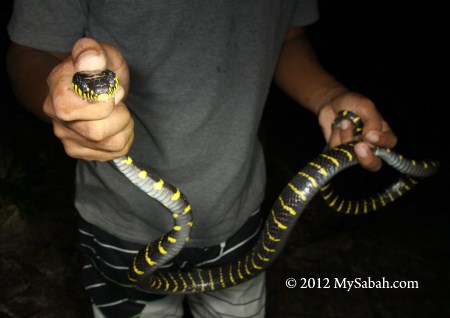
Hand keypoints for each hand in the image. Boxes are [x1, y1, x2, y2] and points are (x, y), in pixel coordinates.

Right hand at [43, 37, 132, 160]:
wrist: (90, 86)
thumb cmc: (95, 69)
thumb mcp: (97, 52)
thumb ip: (92, 52)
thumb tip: (91, 60)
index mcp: (56, 93)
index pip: (72, 110)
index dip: (102, 101)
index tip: (112, 89)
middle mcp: (57, 120)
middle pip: (96, 132)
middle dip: (119, 115)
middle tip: (118, 100)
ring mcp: (68, 139)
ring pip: (112, 143)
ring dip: (125, 125)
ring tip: (118, 110)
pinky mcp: (83, 152)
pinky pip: (116, 150)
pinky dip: (125, 136)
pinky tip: (116, 123)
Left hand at [317, 91, 396, 170]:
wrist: (331, 103)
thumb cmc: (353, 103)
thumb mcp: (365, 106)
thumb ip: (372, 121)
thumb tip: (372, 137)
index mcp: (383, 133)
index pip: (390, 143)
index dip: (382, 142)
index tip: (370, 136)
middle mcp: (371, 146)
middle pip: (374, 163)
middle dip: (366, 158)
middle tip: (358, 146)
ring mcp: (355, 151)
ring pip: (352, 155)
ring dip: (346, 137)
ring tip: (343, 122)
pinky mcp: (340, 152)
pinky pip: (337, 151)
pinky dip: (335, 137)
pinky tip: (337, 128)